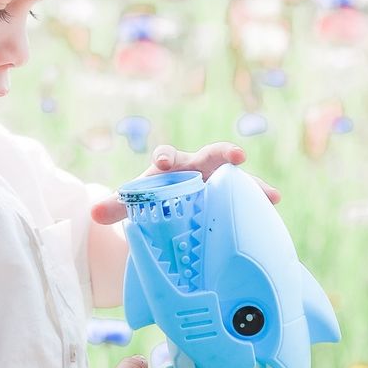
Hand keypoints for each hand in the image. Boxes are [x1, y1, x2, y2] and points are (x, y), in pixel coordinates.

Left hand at [90, 143, 279, 225]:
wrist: (174, 204)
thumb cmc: (155, 198)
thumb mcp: (135, 202)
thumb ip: (117, 205)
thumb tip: (93, 213)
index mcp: (171, 166)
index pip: (168, 155)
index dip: (166, 156)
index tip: (163, 162)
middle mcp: (198, 167)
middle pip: (211, 155)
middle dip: (223, 154)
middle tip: (237, 156)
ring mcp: (218, 181)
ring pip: (236, 178)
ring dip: (252, 184)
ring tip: (270, 194)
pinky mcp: (232, 197)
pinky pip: (247, 198)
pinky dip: (260, 201)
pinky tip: (273, 205)